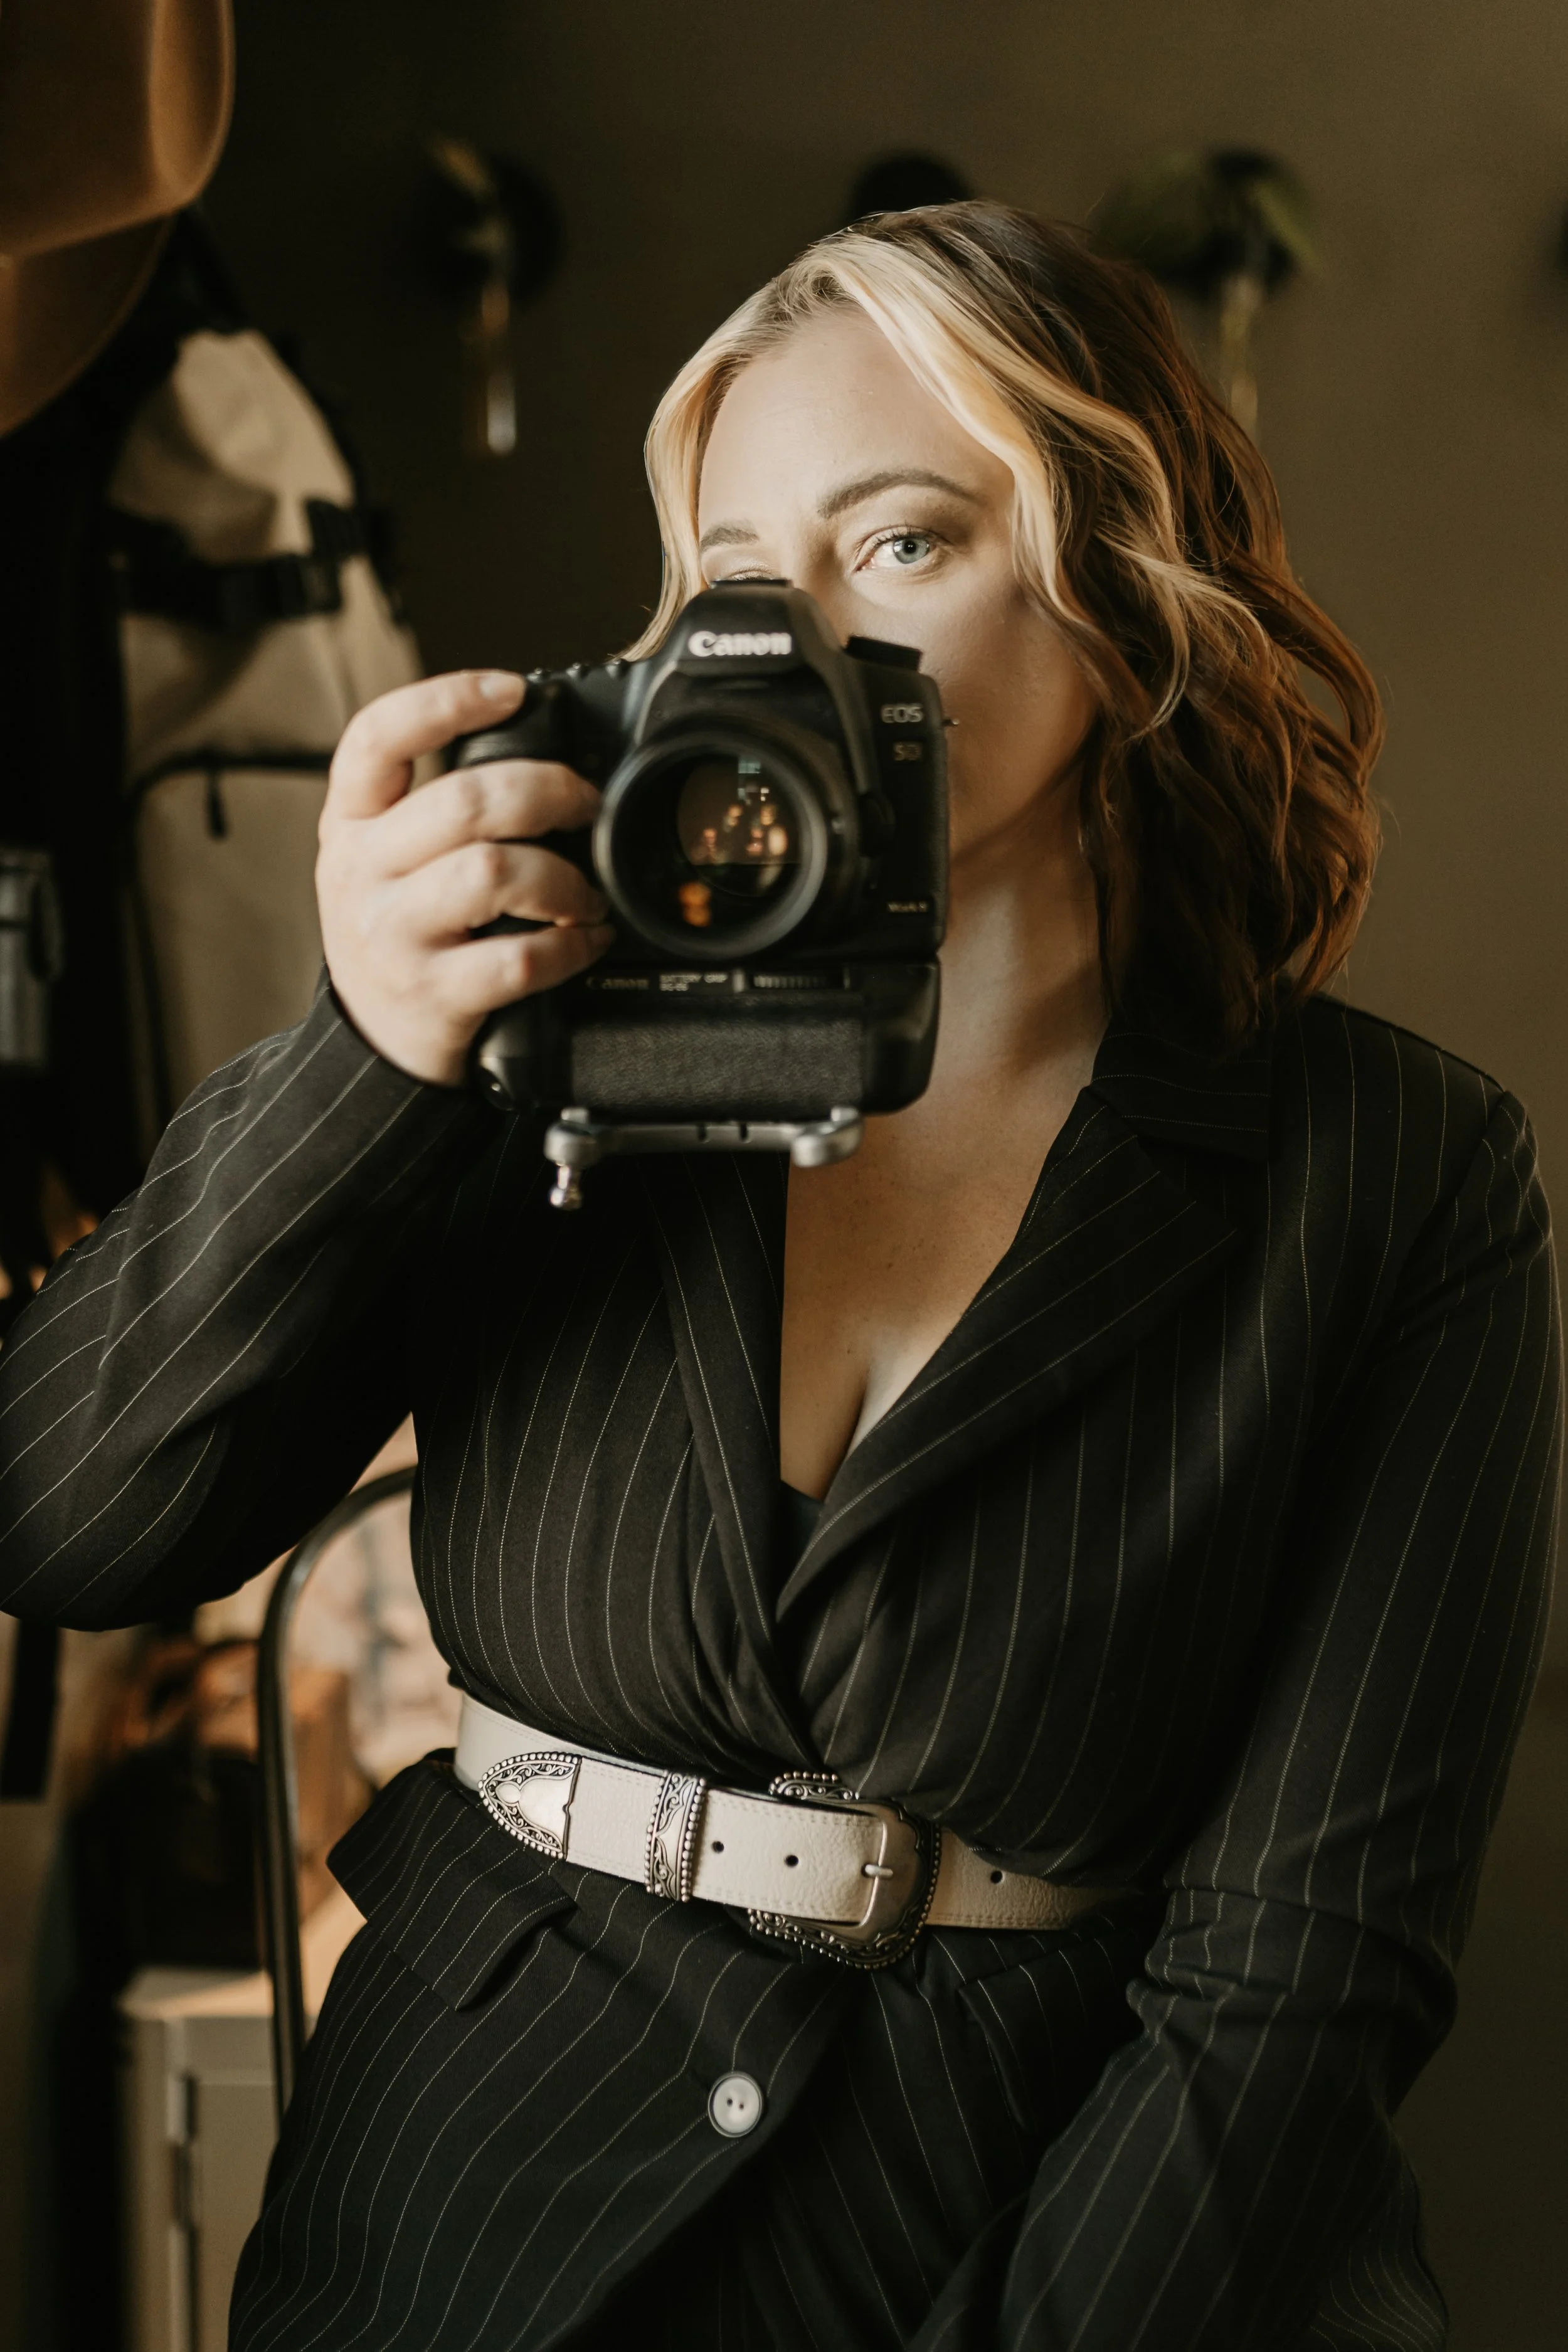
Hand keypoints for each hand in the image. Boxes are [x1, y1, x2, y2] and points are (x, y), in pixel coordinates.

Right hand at [317, 670, 611, 1086]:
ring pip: (493, 872)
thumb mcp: (381, 860)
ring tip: (585, 892)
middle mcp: (363, 872)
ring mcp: (393, 935)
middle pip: (464, 801)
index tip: (511, 690)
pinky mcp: (433, 993)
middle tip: (584, 805)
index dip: (445, 700)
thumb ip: (430, 806)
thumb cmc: (397, 934)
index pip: (377, 737)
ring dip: (562, 877)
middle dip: (548, 792)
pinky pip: (518, 958)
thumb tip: (538, 755)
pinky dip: (569, 947)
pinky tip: (583, 942)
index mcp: (350, 823)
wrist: (371, 1042)